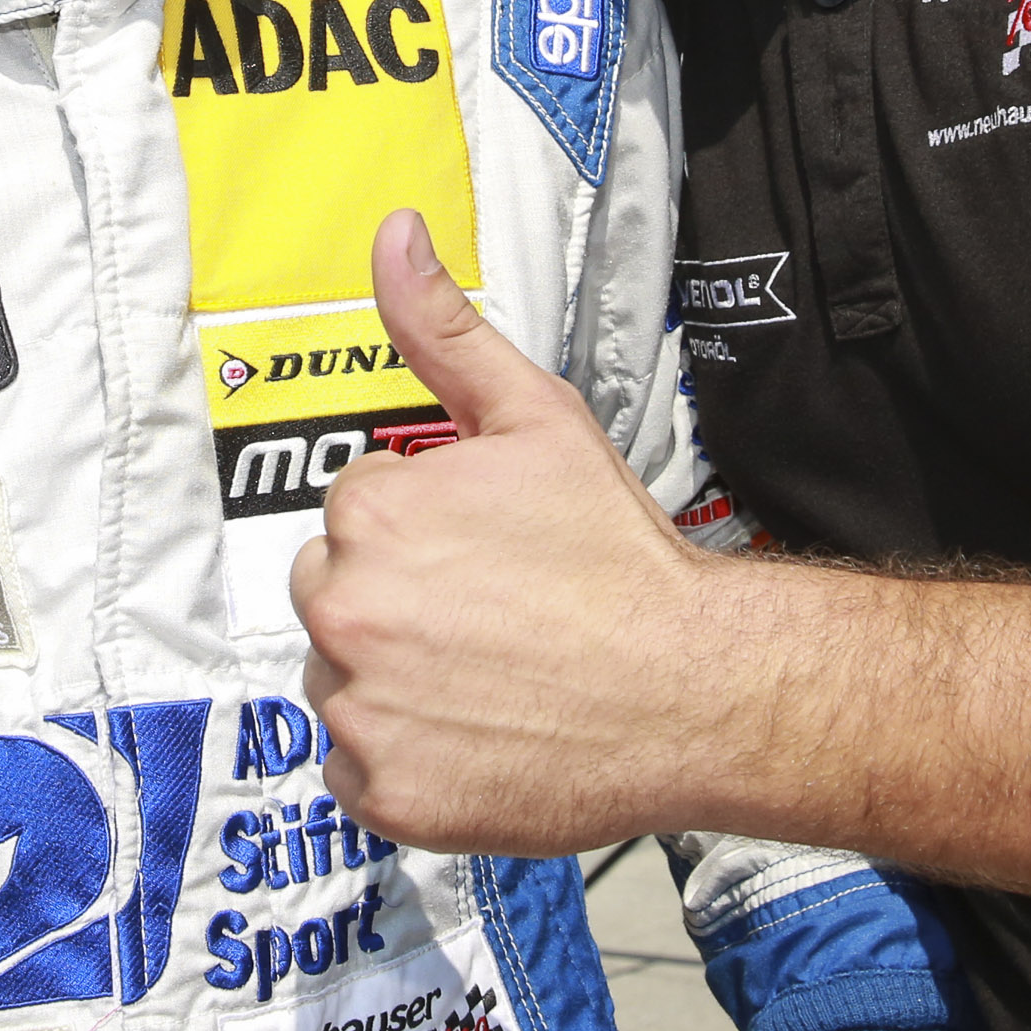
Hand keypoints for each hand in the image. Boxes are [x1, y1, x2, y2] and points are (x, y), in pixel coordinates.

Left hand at [291, 210, 748, 851]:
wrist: (695, 688)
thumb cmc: (620, 558)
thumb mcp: (534, 418)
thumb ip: (443, 329)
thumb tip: (395, 237)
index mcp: (370, 513)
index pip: (356, 516)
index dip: (425, 532)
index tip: (486, 555)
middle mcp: (347, 610)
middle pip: (335, 596)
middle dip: (397, 602)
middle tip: (492, 617)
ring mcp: (363, 709)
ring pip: (341, 682)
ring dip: (395, 681)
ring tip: (491, 675)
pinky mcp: (385, 793)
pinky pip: (357, 771)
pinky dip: (406, 761)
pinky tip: (478, 735)